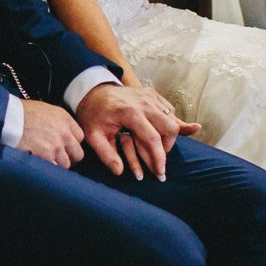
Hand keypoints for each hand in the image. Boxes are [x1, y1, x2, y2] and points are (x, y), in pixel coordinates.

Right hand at [15, 99, 84, 168]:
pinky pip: (55, 169)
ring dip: (58, 165)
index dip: (72, 144)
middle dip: (69, 157)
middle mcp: (64, 132)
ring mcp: (57, 146)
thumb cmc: (23, 112)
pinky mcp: (47, 156)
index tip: (66, 147)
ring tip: (48, 162)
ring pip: (67, 164)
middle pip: (78, 153)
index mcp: (65, 118)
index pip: (80, 137)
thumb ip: (58, 122)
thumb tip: (61, 132)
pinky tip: (42, 165)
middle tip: (60, 158)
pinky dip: (49, 169)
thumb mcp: (46, 109)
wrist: (10, 117)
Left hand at [74, 83, 194, 181]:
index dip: (159, 158)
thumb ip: (106, 155)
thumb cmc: (93, 115)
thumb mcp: (93, 136)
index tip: (160, 173)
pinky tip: (158, 133)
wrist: (93, 92)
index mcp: (129, 113)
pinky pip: (169, 110)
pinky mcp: (152, 93)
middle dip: (167, 147)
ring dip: (168, 136)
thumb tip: (119, 172)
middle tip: (157, 157)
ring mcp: (150, 95)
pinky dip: (168, 123)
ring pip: (172, 119)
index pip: (153, 139)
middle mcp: (144, 102)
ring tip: (156, 146)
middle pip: (170, 128)